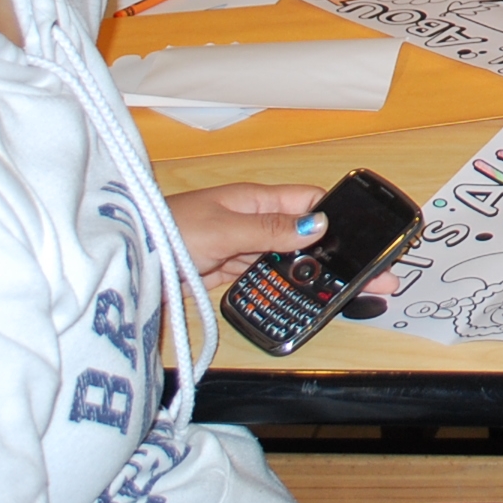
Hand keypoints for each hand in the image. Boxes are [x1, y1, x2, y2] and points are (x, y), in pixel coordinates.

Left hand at [165, 182, 403, 296]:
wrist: (128, 259)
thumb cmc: (169, 230)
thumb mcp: (224, 229)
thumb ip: (271, 229)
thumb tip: (318, 224)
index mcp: (255, 200)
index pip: (309, 203)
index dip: (339, 218)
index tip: (367, 239)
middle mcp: (253, 222)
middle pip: (305, 238)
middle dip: (336, 256)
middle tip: (374, 278)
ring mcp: (242, 249)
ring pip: (288, 263)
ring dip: (313, 277)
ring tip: (348, 296)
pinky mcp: (229, 274)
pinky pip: (266, 280)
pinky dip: (284, 290)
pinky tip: (305, 303)